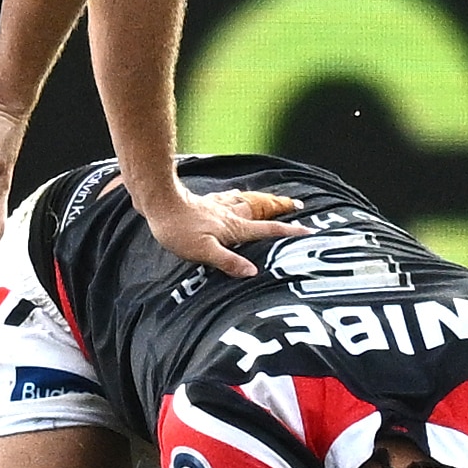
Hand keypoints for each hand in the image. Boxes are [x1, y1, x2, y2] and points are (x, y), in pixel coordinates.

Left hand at [126, 184, 298, 277]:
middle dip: (280, 208)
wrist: (159, 203)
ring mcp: (218, 207)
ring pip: (247, 202)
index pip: (267, 230)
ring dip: (263, 201)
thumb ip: (229, 261)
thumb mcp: (204, 252)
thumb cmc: (179, 230)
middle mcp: (230, 215)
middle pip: (262, 210)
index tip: (308, 230)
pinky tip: (235, 195)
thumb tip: (253, 272)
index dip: (288, 231)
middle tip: (298, 204)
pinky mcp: (205, 203)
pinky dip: (238, 197)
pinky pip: (229, 198)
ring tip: (273, 200)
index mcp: (234, 228)